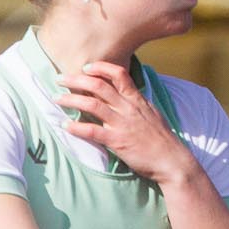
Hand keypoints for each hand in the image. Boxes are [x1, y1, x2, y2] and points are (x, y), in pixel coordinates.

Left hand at [54, 62, 195, 185]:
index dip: (100, 68)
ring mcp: (122, 124)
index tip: (86, 67)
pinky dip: (77, 128)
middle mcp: (128, 108)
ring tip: (57, 99)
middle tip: (60, 79)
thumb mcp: (152, 114)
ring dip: (71, 100)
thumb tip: (125, 95)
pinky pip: (92, 131)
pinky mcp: (117, 141)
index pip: (118, 74)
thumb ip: (137, 103)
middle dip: (76, 80)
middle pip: (98, 86)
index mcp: (137, 100)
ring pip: (92, 105)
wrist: (172, 160)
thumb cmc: (162, 139)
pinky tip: (66, 126)